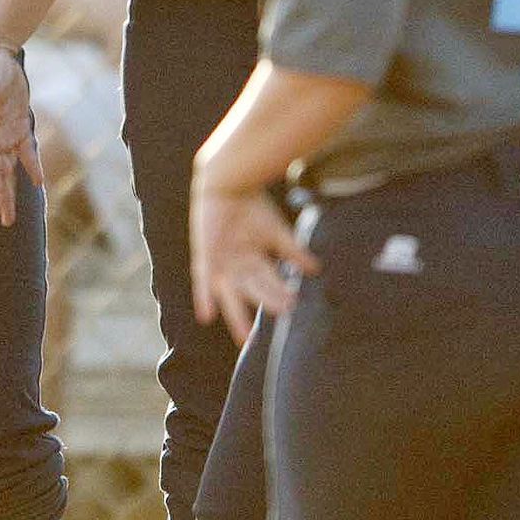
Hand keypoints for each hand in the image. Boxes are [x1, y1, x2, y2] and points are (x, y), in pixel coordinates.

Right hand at [0, 43, 42, 225]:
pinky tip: (36, 181)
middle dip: (2, 198)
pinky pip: (27, 150)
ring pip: (11, 168)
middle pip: (0, 176)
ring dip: (12, 189)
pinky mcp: (18, 124)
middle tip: (4, 222)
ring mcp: (7, 133)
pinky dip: (31, 165)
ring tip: (11, 211)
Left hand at [190, 176, 317, 341]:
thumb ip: (293, 251)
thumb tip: (316, 270)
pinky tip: (206, 317)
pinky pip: (203, 282)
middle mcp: (239, 266)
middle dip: (268, 302)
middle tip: (282, 315)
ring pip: (232, 294)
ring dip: (238, 314)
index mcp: (256, 260)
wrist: (229, 183)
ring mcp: (222, 263)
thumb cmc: (252, 206)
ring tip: (245, 336)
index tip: (294, 309)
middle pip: (255, 290)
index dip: (280, 295)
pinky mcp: (206, 256)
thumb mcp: (275, 231)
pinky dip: (204, 298)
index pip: (271, 283)